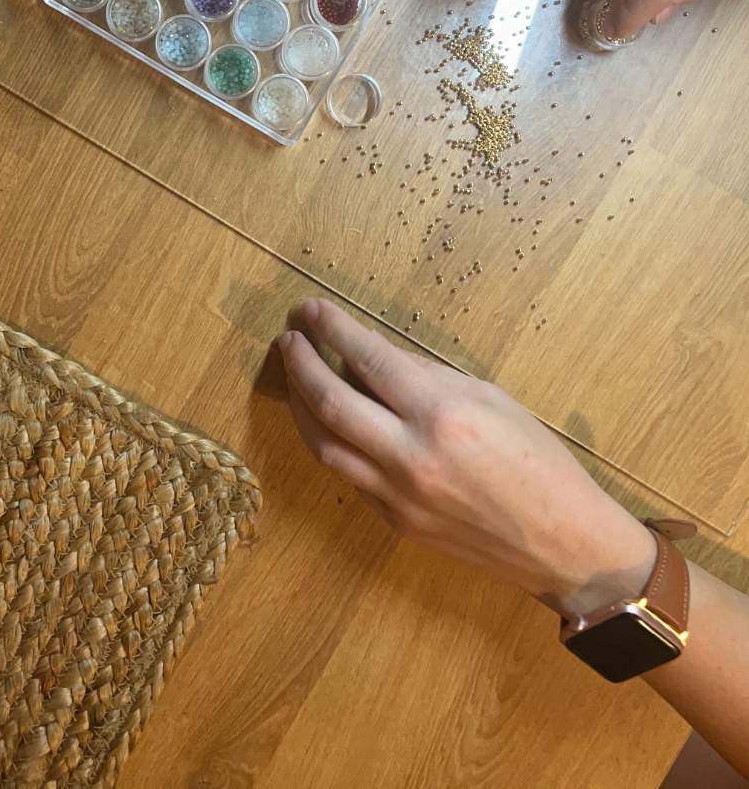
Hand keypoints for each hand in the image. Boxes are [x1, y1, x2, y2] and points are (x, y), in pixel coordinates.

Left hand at [280, 299, 655, 615]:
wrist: (562, 542)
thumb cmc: (538, 460)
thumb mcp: (489, 397)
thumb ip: (427, 375)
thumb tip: (375, 354)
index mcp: (441, 414)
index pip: (367, 359)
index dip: (333, 329)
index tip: (312, 309)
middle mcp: (411, 455)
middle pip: (329, 402)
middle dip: (301, 363)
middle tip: (290, 338)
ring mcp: (398, 494)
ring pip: (323, 444)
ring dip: (300, 405)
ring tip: (295, 374)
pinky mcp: (395, 520)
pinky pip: (348, 474)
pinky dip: (329, 440)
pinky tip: (326, 419)